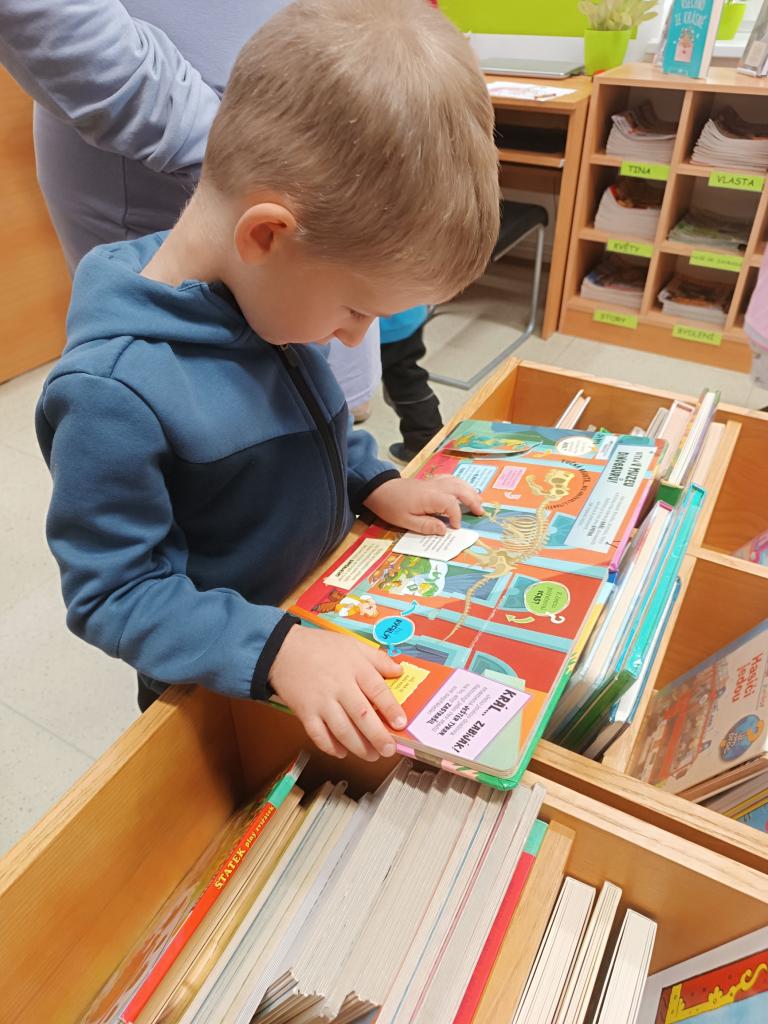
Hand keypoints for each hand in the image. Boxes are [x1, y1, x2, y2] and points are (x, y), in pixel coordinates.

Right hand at [268, 625, 405, 760]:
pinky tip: (342, 752)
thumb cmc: (320, 646)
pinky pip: (318, 735)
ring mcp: (321, 702)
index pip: (377, 690)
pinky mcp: (305, 712)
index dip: (391, 709)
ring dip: (358, 746)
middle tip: (389, 750)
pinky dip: (330, 747)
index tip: (401, 723)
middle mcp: (339, 686)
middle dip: (378, 736)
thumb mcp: (352, 645)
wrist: (283, 649)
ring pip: (342, 729)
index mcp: (355, 668)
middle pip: (362, 715)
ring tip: (372, 756)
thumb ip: (377, 659)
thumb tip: (399, 671)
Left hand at [363, 475, 483, 534]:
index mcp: (430, 497)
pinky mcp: (430, 481)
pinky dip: (460, 483)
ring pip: (457, 482)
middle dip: (472, 500)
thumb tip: (444, 531)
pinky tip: (463, 490)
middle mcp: (435, 487)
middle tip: (480, 512)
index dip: (456, 516)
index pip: (451, 505)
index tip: (455, 528)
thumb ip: (426, 526)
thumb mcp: (405, 521)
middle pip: (460, 489)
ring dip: (470, 491)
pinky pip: (450, 479)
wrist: (379, 489)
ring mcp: (433, 482)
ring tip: (478, 501)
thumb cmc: (391, 506)